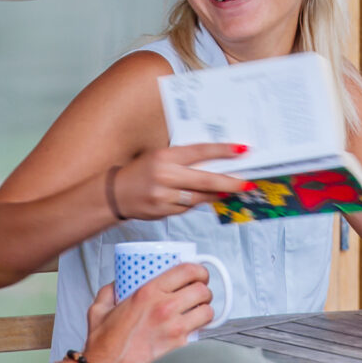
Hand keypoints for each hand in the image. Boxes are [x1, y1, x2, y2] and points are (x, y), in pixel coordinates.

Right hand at [78, 269, 212, 362]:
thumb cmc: (104, 346)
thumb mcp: (99, 310)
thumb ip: (109, 292)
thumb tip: (117, 284)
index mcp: (147, 293)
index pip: (187, 271)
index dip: (198, 270)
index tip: (199, 275)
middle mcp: (164, 309)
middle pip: (202, 290)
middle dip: (204, 291)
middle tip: (198, 296)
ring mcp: (174, 330)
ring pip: (207, 313)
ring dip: (204, 312)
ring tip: (197, 314)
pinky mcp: (180, 349)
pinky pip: (199, 336)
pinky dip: (197, 334)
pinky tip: (189, 334)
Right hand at [108, 143, 251, 222]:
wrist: (115, 194)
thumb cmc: (139, 171)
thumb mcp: (158, 156)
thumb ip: (182, 158)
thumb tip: (212, 160)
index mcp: (164, 157)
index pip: (199, 152)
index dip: (222, 151)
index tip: (241, 150)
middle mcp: (164, 176)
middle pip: (204, 180)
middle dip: (229, 181)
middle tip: (247, 182)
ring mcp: (164, 196)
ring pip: (199, 197)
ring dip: (217, 194)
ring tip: (232, 190)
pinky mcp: (163, 212)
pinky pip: (188, 208)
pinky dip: (199, 203)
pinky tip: (206, 198)